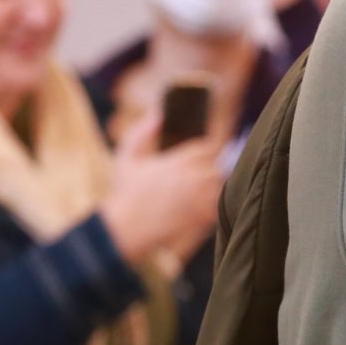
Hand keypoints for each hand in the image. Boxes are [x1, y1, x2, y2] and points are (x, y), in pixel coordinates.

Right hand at [102, 109, 222, 266]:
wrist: (125, 229)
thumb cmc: (125, 193)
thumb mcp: (128, 157)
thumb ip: (142, 132)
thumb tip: (158, 115)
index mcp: (180, 161)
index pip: (208, 148)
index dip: (206, 151)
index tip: (201, 155)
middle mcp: (194, 178)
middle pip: (218, 167)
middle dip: (211, 168)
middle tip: (201, 174)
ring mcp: (200, 199)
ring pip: (220, 187)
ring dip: (214, 187)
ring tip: (201, 191)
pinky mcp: (201, 219)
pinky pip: (218, 208)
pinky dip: (213, 207)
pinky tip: (199, 208)